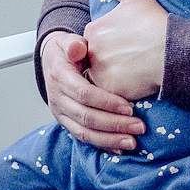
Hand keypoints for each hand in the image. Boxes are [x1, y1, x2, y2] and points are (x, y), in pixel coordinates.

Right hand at [41, 31, 143, 152]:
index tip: (130, 108)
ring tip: (132, 142)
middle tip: (139, 126)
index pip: (84, 94)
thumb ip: (74, 43)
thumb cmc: (66, 51)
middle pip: (86, 117)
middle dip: (114, 124)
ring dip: (109, 139)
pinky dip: (102, 144)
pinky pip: (83, 137)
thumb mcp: (68, 41)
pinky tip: (120, 148)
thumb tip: (78, 48)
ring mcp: (60, 113)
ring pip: (84, 132)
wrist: (50, 60)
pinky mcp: (66, 122)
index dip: (107, 103)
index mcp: (60, 77)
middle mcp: (58, 98)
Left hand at [79, 0, 168, 103]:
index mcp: (93, 30)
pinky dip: (119, 89)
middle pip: (94, 58)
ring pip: (99, 77)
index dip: (110, 42)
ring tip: (132, 72)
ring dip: (111, 76)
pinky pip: (109, 93)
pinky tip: (135, 83)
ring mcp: (99, 73)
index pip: (93, 39)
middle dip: (107, 60)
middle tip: (129, 58)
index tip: (125, 43)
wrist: (172, 51)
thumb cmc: (154, 22)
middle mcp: (91, 52)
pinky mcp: (110, 91)